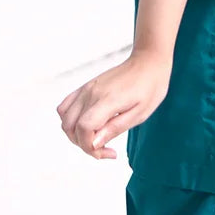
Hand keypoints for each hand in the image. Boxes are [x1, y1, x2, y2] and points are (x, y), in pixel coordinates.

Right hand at [55, 46, 172, 159]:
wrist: (148, 61)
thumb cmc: (150, 87)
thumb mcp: (140, 113)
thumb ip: (115, 128)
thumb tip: (94, 144)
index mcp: (107, 99)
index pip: (83, 128)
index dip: (91, 147)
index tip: (111, 152)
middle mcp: (91, 93)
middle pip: (70, 126)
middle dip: (84, 144)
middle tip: (106, 148)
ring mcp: (86, 88)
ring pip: (64, 118)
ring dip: (75, 134)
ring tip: (96, 137)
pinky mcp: (86, 86)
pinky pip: (66, 105)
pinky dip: (70, 120)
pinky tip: (88, 124)